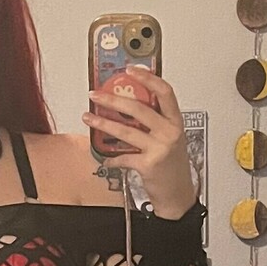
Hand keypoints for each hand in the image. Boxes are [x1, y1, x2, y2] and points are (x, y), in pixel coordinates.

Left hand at [83, 67, 196, 217]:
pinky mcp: (148, 165)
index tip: (130, 70)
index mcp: (175, 121)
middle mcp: (169, 132)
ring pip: (125, 130)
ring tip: (89, 118)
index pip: (164, 92)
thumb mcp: (170, 138)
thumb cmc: (172, 166)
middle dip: (112, 100)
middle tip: (96, 95)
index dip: (147, 78)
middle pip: (138, 108)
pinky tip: (104, 158)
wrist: (178, 194)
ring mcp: (159, 148)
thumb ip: (155, 122)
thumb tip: (128, 106)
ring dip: (103, 124)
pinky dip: (111, 158)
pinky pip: (123, 157)